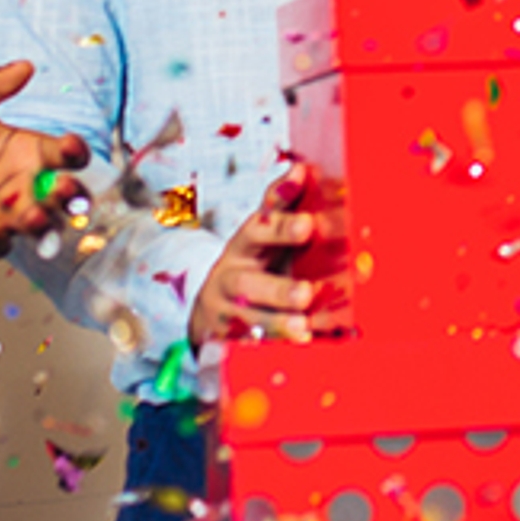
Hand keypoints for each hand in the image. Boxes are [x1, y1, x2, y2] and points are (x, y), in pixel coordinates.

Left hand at [0, 64, 92, 254]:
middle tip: (62, 190)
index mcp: (28, 151)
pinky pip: (0, 246)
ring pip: (43, 226)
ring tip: (31, 216)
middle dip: (72, 195)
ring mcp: (8, 214)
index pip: (67, 154)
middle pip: (67, 196)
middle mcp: (26, 185)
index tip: (70, 144)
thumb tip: (24, 65)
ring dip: (44, 225)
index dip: (76, 150)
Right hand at [189, 175, 348, 345]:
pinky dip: (267, 350)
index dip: (280, 227)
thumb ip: (281, 206)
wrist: (211, 308)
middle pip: (248, 283)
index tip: (308, 224)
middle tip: (306, 293)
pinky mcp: (226, 341)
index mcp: (244, 245)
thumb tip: (300, 169)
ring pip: (246, 320)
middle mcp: (230, 278)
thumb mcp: (262, 235)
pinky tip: (290, 351)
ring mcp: (226, 313)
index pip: (259, 229)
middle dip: (278, 289)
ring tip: (301, 327)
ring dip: (275, 324)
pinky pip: (244, 349)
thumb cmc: (252, 264)